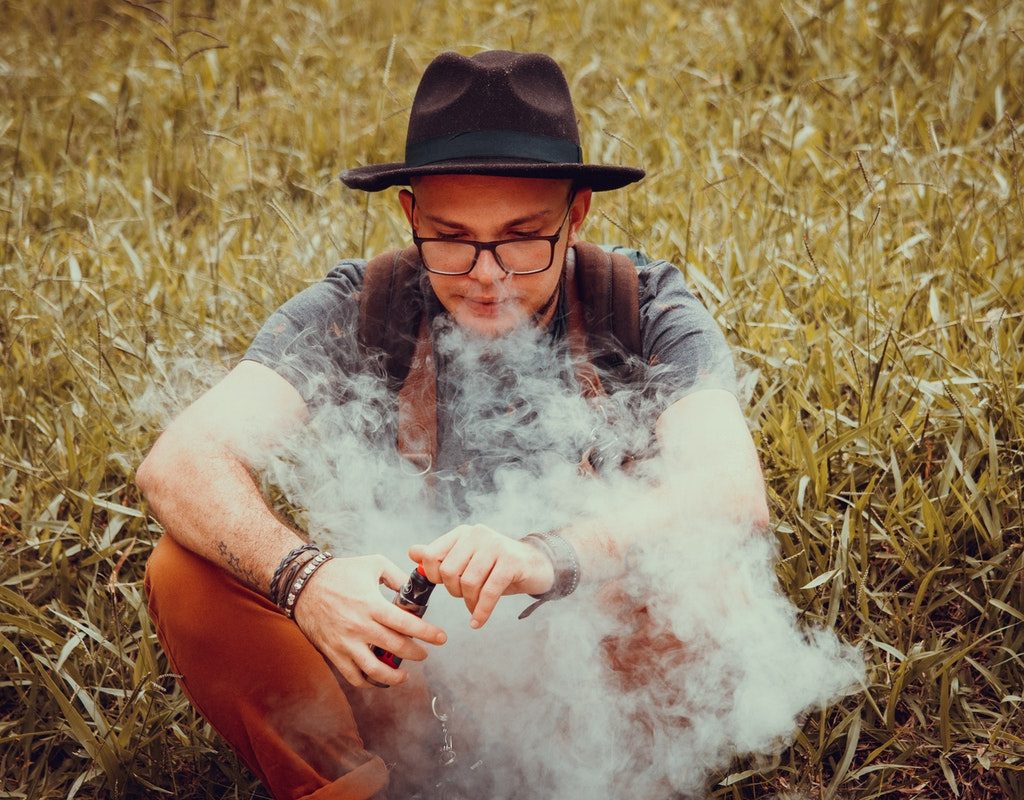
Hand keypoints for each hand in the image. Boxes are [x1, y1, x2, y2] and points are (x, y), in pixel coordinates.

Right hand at [292, 555, 447, 688]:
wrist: (304, 584)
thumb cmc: (340, 572)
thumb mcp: (373, 564)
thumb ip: (397, 576)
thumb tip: (415, 589)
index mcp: (371, 604)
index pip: (406, 623)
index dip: (427, 632)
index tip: (441, 638)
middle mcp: (360, 626)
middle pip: (396, 648)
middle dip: (417, 653)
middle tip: (425, 653)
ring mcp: (346, 643)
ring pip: (376, 670)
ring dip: (395, 676)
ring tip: (405, 674)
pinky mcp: (334, 653)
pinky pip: (354, 676)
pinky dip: (369, 682)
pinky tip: (379, 677)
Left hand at [409, 524, 554, 628]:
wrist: (537, 565)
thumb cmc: (497, 565)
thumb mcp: (468, 559)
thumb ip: (440, 555)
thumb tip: (412, 552)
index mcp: (463, 533)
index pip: (431, 555)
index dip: (433, 576)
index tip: (444, 585)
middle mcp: (477, 534)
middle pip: (449, 571)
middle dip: (454, 591)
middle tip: (465, 596)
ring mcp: (495, 546)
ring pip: (468, 583)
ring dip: (470, 602)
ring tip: (475, 606)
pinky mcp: (511, 562)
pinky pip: (488, 592)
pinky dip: (481, 611)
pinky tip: (478, 621)